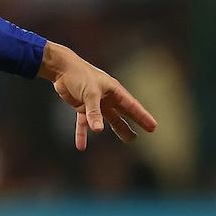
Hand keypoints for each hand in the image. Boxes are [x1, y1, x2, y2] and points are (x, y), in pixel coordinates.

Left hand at [38, 41, 157, 150]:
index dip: (142, 117)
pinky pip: (84, 123)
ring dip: (115, 129)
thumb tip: (98, 130)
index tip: (153, 127)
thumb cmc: (79, 75)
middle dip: (129, 126)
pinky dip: (82, 134)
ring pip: (107, 120)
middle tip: (136, 138)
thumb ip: (94, 112)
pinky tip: (81, 146)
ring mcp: (94, 103)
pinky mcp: (82, 107)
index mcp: (114, 90)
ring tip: (127, 139)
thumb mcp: (90, 93)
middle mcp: (106, 97)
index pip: (132, 106)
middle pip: (121, 114)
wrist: (61, 68)